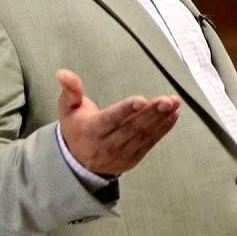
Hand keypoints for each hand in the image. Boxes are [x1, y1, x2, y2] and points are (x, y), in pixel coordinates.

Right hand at [56, 69, 180, 175]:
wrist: (78, 162)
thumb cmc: (76, 127)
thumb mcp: (67, 109)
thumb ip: (70, 90)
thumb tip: (62, 72)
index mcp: (91, 131)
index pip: (110, 120)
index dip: (125, 110)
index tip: (141, 100)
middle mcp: (107, 145)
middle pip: (131, 128)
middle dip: (151, 113)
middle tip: (167, 100)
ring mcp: (121, 154)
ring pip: (143, 135)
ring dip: (161, 119)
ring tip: (174, 103)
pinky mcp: (133, 158)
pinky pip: (150, 143)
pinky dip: (163, 129)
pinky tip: (174, 115)